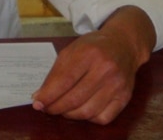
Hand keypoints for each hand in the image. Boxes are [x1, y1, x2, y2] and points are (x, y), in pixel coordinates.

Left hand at [31, 6, 154, 123]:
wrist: (124, 44)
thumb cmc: (94, 47)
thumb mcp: (72, 50)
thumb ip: (55, 72)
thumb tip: (40, 96)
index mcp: (89, 53)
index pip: (64, 80)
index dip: (48, 95)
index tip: (37, 103)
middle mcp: (105, 69)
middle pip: (75, 98)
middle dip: (56, 108)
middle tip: (47, 109)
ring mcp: (117, 84)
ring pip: (87, 111)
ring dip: (70, 115)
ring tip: (63, 110)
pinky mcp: (125, 96)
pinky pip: (103, 118)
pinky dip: (88, 118)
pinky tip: (83, 110)